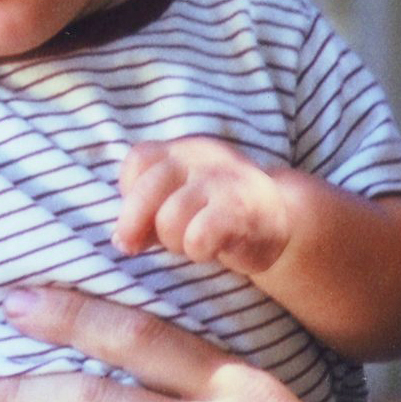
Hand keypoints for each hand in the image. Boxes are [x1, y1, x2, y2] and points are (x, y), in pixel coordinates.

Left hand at [115, 136, 294, 277]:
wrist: (279, 217)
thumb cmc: (215, 213)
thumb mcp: (175, 202)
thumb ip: (144, 216)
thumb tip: (121, 241)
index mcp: (179, 150)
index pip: (138, 162)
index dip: (130, 195)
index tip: (146, 216)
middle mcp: (199, 156)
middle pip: (145, 192)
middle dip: (136, 226)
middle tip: (146, 244)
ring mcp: (221, 181)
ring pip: (169, 220)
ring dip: (174, 242)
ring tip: (193, 240)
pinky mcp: (239, 211)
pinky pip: (198, 237)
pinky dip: (198, 251)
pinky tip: (213, 249)